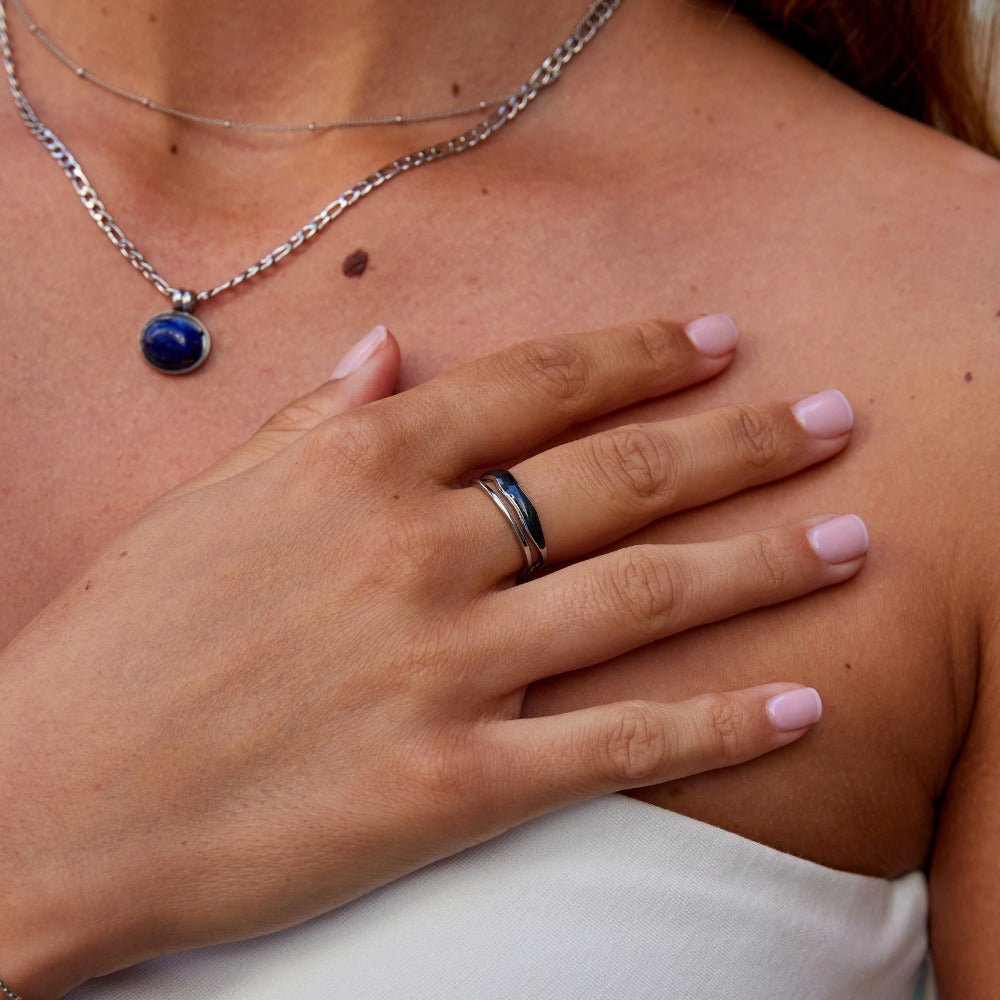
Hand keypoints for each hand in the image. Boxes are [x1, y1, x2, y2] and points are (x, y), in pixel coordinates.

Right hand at [0, 317, 863, 998]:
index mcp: (361, 467)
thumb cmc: (123, 641)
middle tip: (834, 418)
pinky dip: (719, 727)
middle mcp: (422, 549)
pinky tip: (796, 705)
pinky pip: (620, 747)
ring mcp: (448, 666)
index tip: (715, 340)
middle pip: (623, 475)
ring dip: (764, 560)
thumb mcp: (209, 500)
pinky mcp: (457, 784)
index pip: (538, 385)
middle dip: (742, 439)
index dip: (638, 355)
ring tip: (850, 538)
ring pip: (647, 595)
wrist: (56, 799)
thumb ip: (313, 424)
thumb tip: (393, 356)